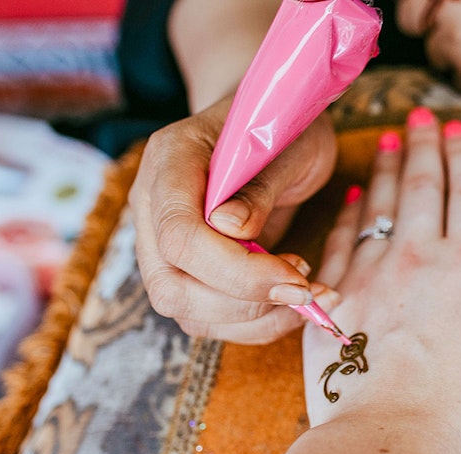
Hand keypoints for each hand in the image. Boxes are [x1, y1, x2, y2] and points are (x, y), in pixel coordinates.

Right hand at [129, 94, 338, 343]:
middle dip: (245, 303)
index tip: (297, 276)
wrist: (270, 124)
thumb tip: (231, 229)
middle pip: (172, 286)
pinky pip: (209, 318)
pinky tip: (294, 305)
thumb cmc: (282, 126)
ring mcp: (161, 243)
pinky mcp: (186, 271)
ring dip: (254, 319)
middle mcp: (152, 206)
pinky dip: (256, 323)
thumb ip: (259, 186)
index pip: (179, 236)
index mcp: (169, 160)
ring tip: (308, 295)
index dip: (238, 270)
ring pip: (186, 310)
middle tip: (305, 290)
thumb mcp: (289, 144)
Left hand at [301, 107, 460, 453]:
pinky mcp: (332, 304)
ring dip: (388, 169)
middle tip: (420, 118)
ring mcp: (371, 278)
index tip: (458, 130)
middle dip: (424, 147)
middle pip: (423, 187)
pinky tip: (354, 200)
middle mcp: (420, 258)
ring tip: (391, 142)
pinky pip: (341, 242)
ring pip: (380, 206)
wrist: (399, 449)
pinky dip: (349, 215)